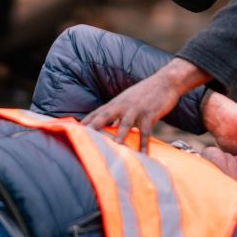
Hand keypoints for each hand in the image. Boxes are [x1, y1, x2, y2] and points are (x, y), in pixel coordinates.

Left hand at [82, 59, 209, 151]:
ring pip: (124, 125)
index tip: (71, 132)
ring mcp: (136, 109)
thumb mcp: (128, 101)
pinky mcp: (150, 114)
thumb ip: (117, 114)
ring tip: (111, 150)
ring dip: (117, 137)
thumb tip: (109, 128)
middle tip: (80, 139)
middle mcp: (122, 105)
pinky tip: (142, 155)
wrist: (166, 81)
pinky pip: (146, 131)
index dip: (84, 123)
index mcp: (115, 103)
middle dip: (92, 128)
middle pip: (103, 117)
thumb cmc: (145, 93)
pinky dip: (144, 144)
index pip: (96, 113)